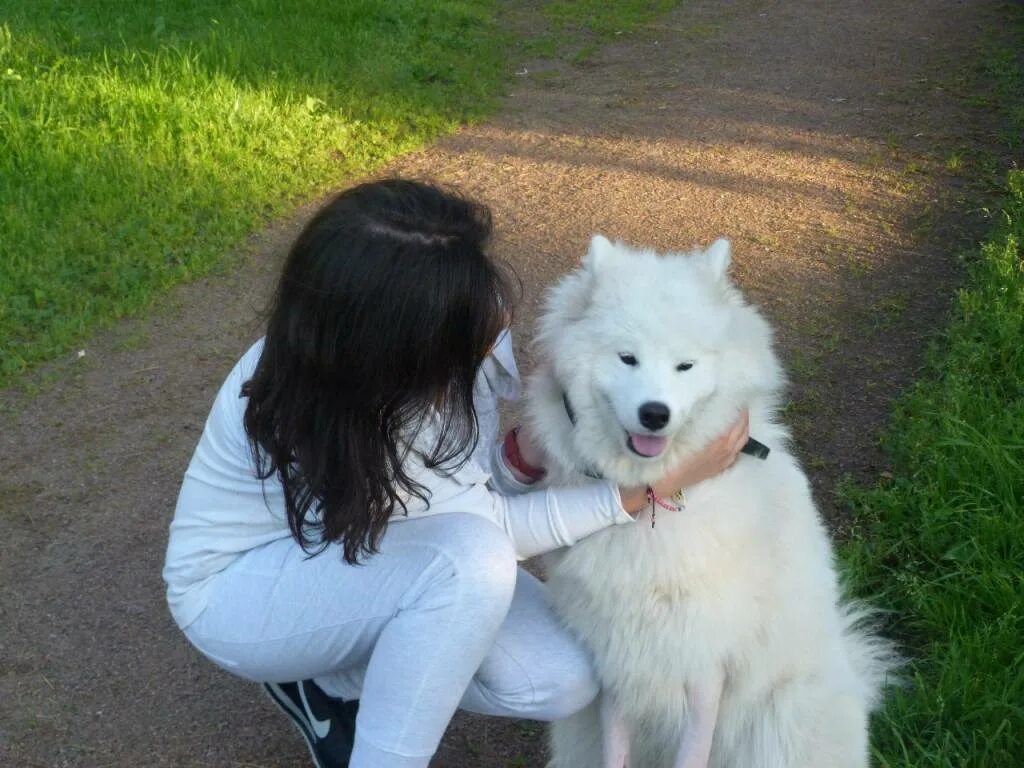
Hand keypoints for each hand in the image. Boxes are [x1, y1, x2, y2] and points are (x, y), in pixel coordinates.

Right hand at [619, 409, 749, 515]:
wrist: (662, 483)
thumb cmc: (667, 456)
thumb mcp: (676, 432)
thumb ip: (690, 418)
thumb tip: (697, 400)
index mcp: (719, 440)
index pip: (736, 415)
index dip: (736, 401)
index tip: (731, 389)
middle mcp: (727, 449)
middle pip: (743, 424)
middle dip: (740, 409)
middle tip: (733, 396)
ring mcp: (725, 459)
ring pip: (742, 436)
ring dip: (741, 423)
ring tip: (734, 410)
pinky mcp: (721, 467)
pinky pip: (738, 448)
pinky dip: (739, 436)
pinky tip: (731, 431)